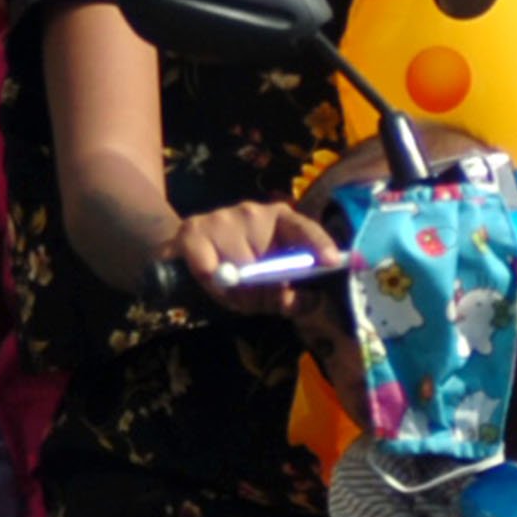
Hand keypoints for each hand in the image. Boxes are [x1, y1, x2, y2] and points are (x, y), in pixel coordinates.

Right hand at [175, 198, 339, 312]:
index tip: (332, 261)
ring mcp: (221, 217)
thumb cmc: (238, 270)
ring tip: (231, 293)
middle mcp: (252, 212)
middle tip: (256, 304)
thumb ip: (292, 296)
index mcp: (279, 219)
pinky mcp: (193, 229)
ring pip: (239, 272)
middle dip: (264, 295)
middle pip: (268, 265)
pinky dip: (212, 285)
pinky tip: (211, 282)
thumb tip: (310, 300)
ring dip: (237, 295)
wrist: (184, 252)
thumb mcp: (270, 284)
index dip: (318, 243)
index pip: (302, 228)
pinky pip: (209, 270)